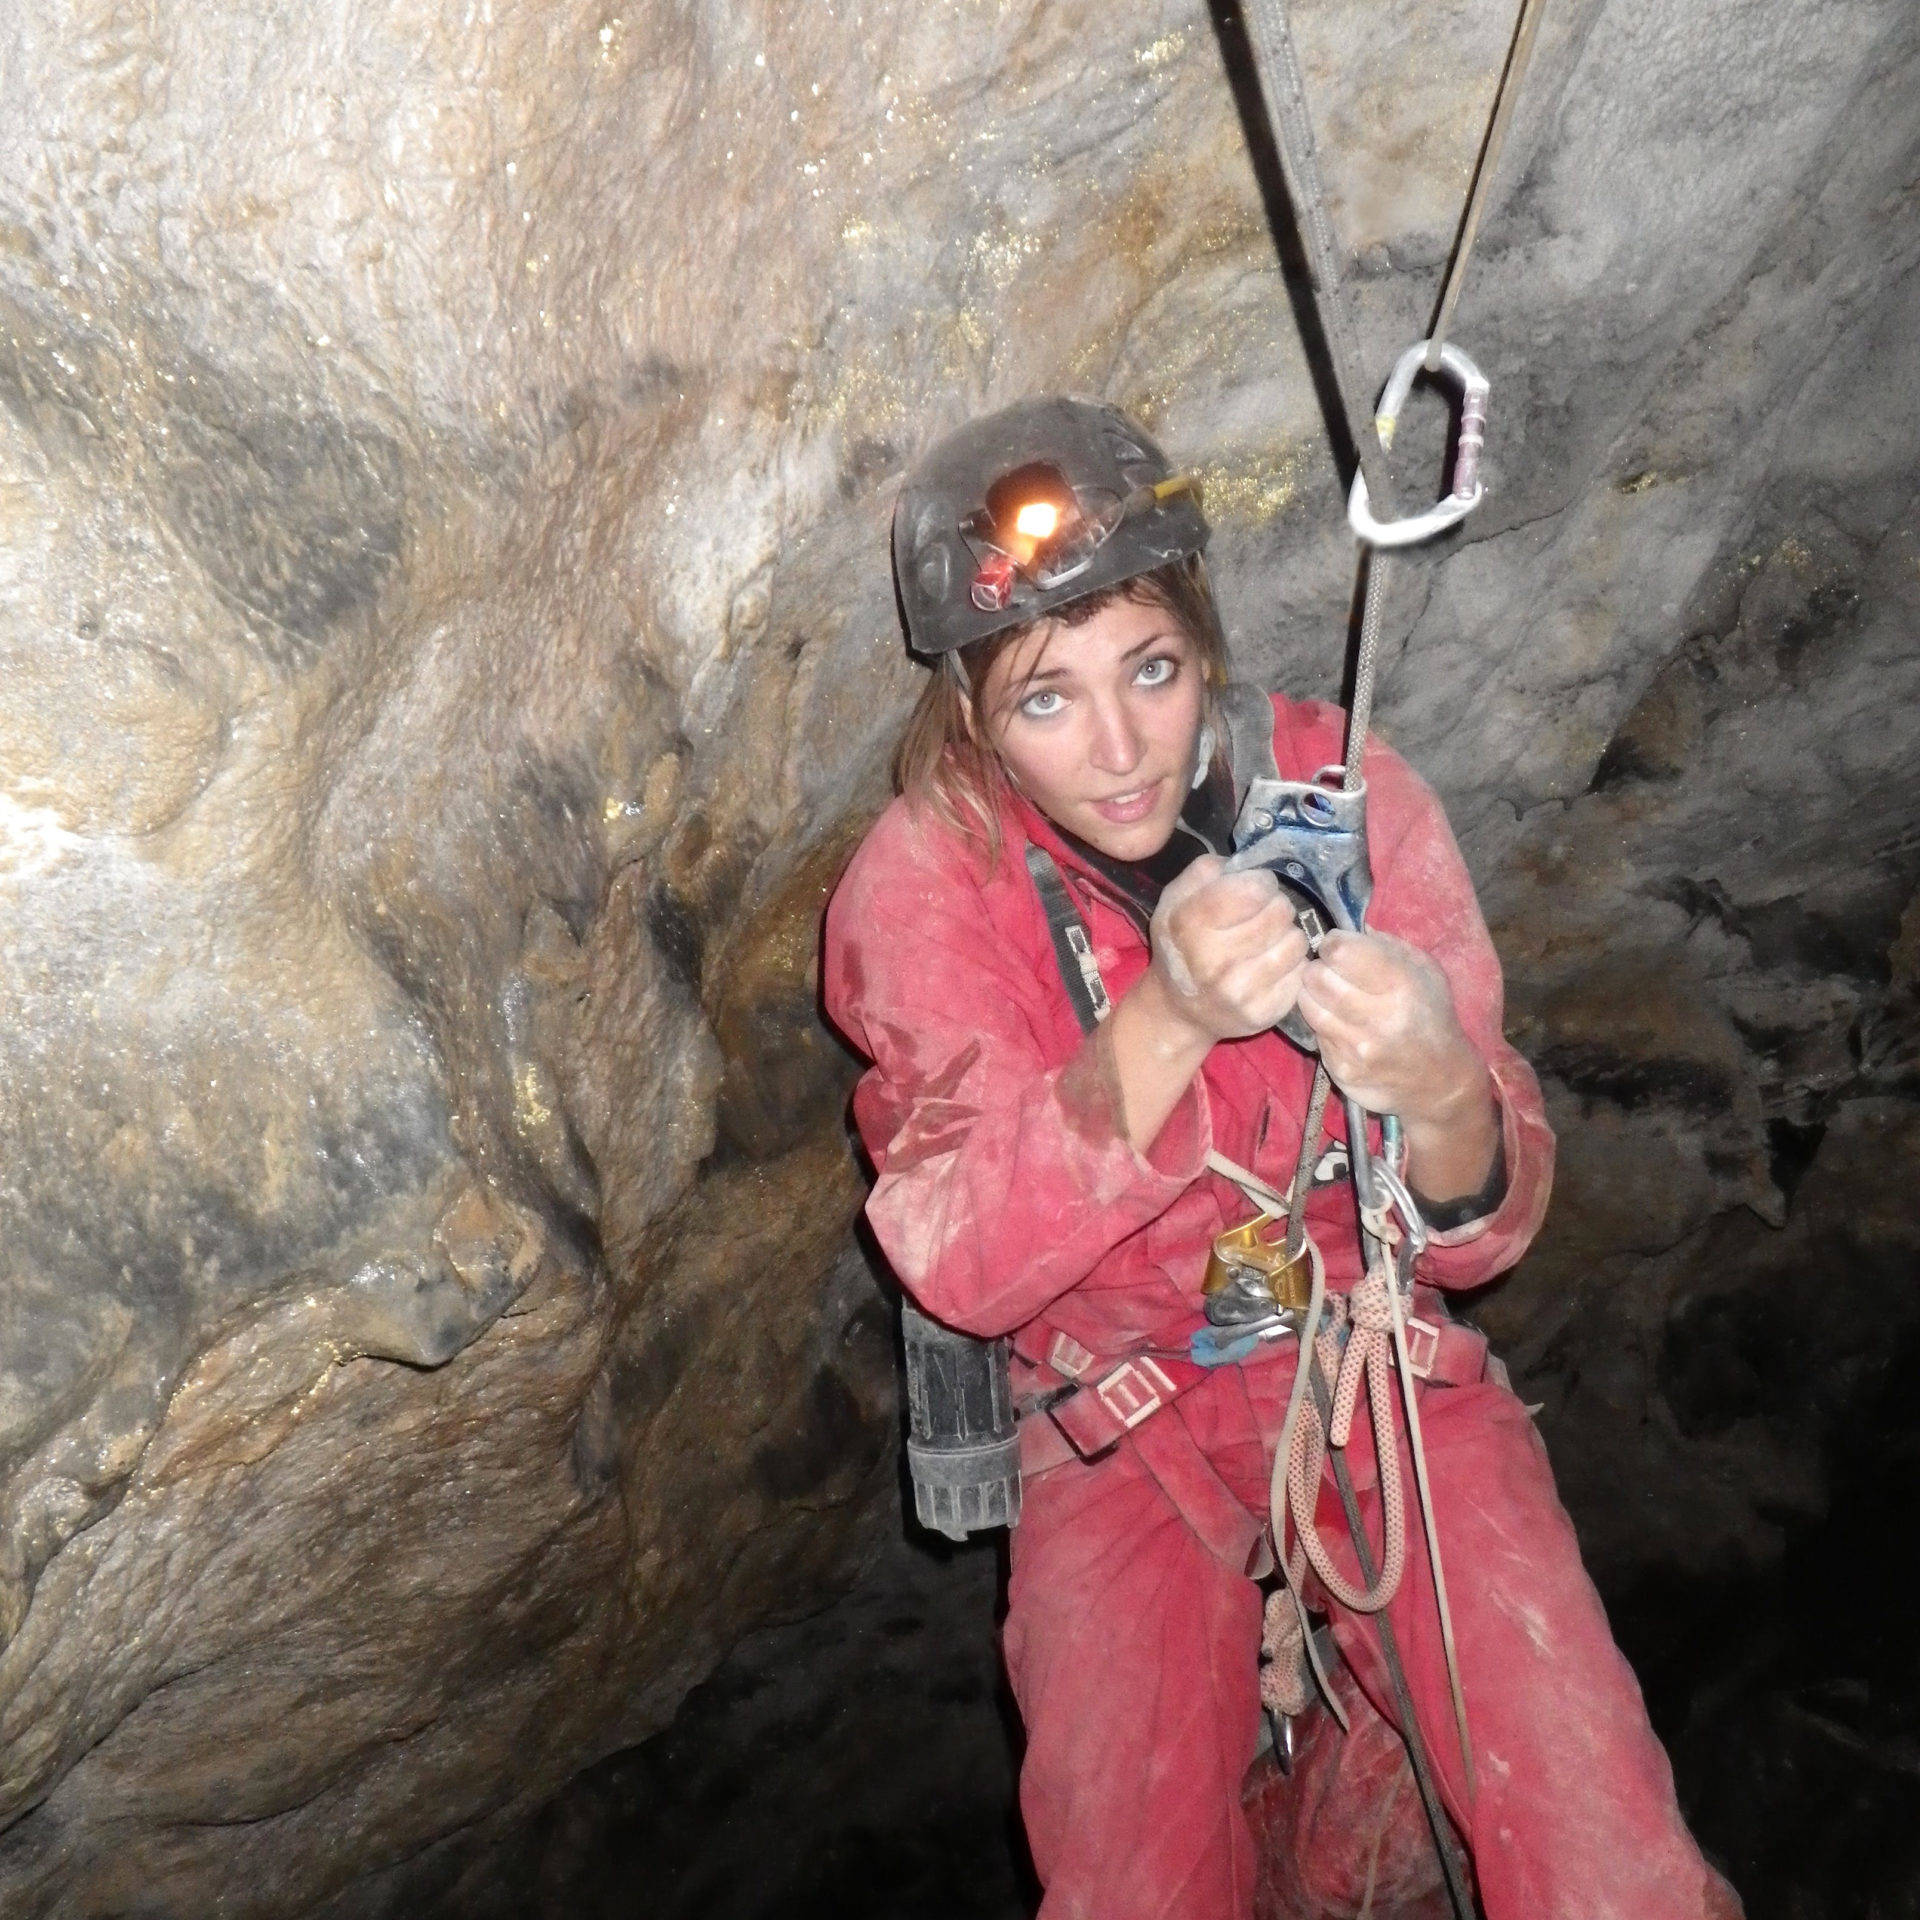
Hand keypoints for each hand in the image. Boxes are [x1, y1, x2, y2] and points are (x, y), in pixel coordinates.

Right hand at [1147, 855, 1310, 1044]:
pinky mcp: (1263, 1013)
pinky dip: (1291, 966)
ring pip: (1296, 942)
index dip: (1261, 883)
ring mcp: (1239, 991)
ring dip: (1286, 937)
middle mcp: (1213, 961)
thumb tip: (1247, 864)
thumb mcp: (1176, 899)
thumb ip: (1206, 871)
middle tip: (1262, 919)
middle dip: (1276, 908)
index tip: (1254, 892)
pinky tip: (1271, 968)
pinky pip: (1301, 973)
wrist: (1177, 1010)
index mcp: (1189, 924)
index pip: (1254, 890)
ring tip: (1267, 943)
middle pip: (1280, 913)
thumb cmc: (1181, 944)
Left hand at [1295, 931, 1487, 1129]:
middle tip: (1327, 971)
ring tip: (1327, 993)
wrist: (1439, 1080)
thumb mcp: (1425, 971)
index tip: (1337, 947)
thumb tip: (1351, 927)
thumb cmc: (1430, 1015)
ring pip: (1309, 1006)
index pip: (1340, 951)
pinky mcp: (1344, 1071)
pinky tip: (1338, 1024)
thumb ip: (1388, 945)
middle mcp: (1380, 1018)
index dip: (1332, 943)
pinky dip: (1321, 1025)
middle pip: (1318, 977)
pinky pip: (1316, 1035)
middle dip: (1317, 968)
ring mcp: (1359, 1048)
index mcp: (1402, 985)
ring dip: (1312, 995)